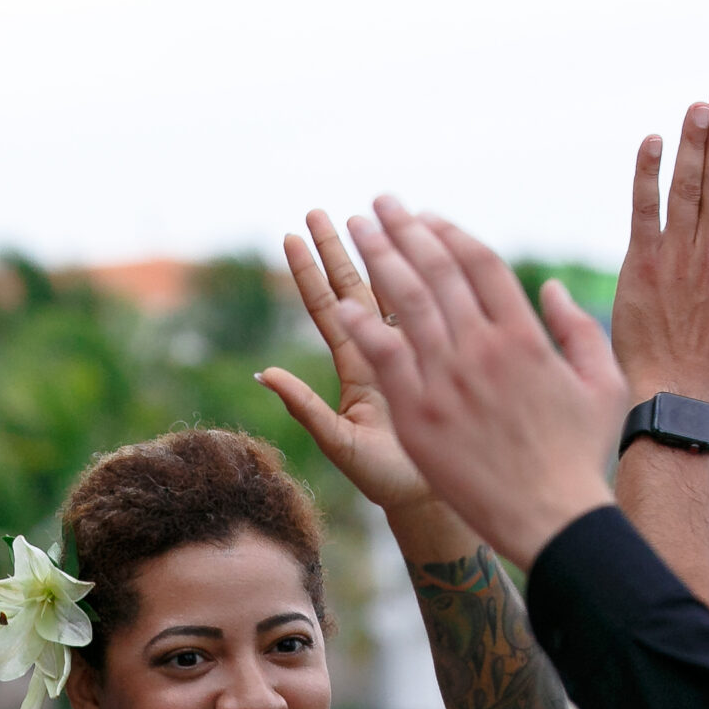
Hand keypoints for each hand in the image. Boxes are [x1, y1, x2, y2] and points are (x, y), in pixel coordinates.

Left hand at [261, 211, 437, 516]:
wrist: (435, 498)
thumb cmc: (384, 480)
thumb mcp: (340, 444)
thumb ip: (306, 409)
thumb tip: (266, 374)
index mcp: (355, 369)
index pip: (326, 309)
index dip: (307, 274)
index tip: (289, 237)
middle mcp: (379, 353)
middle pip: (353, 289)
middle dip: (336, 249)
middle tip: (317, 210)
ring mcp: (412, 353)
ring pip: (393, 292)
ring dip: (379, 254)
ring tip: (366, 215)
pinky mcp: (442, 359)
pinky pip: (434, 310)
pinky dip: (428, 279)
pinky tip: (423, 248)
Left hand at [338, 200, 627, 569]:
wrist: (553, 518)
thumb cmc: (580, 457)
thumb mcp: (603, 384)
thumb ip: (579, 330)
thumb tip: (550, 288)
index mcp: (525, 335)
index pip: (480, 264)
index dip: (449, 234)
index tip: (427, 218)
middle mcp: (483, 348)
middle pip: (436, 270)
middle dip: (404, 230)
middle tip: (380, 205)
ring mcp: (448, 381)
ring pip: (405, 303)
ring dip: (377, 259)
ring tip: (354, 230)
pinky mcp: (419, 417)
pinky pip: (383, 358)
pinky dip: (361, 326)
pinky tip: (340, 302)